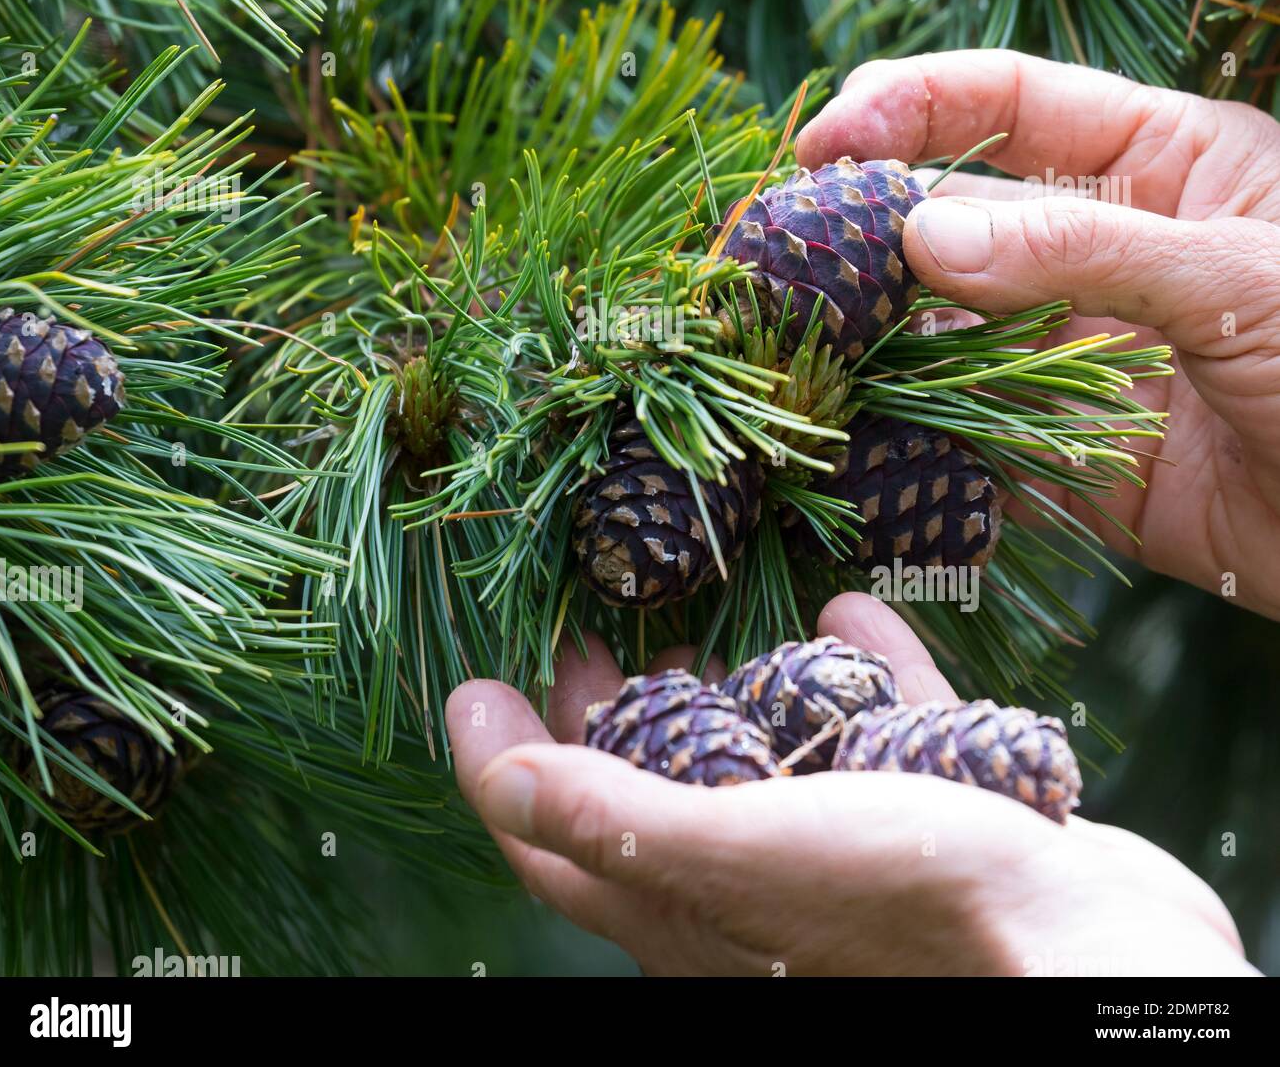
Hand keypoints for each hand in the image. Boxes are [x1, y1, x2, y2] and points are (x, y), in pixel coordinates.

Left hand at [447, 593, 1252, 975]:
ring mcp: (852, 846)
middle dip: (606, 721)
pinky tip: (853, 614)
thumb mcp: (741, 854)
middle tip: (582, 644)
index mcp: (691, 904)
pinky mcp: (937, 812)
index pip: (559, 837)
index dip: (502, 764)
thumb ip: (620, 817)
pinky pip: (883, 730)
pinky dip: (863, 674)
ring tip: (692, 632)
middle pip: (653, 795)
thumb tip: (492, 773)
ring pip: (767, 765)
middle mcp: (760, 882)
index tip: (472, 685)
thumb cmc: (909, 902)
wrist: (1096, 953)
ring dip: (728, 699)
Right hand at [797, 50, 1279, 618]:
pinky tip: (863, 432)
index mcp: (1165, 165)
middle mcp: (1107, 251)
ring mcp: (1083, 355)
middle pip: (959, 215)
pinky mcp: (1074, 457)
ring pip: (951, 329)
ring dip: (879, 335)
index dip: (912, 105)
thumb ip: (1083, 248)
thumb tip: (922, 233)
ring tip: (803, 340)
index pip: (1012, 105)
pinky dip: (916, 439)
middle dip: (868, 227)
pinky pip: (972, 437)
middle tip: (781, 251)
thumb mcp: (1242, 278)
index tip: (823, 141)